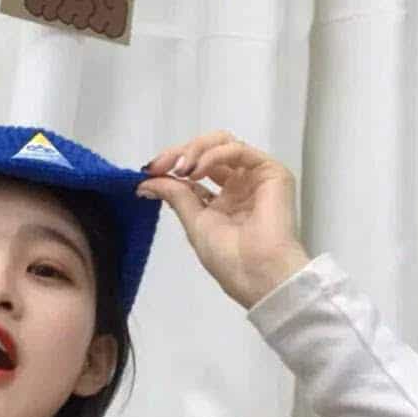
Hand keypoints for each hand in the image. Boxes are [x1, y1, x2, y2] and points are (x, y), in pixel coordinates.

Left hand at [136, 130, 310, 307]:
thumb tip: (146, 181)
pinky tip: (198, 171)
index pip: (195, 169)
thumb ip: (174, 196)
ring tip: (181, 169)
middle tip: (161, 165)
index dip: (171, 165)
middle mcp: (240, 185)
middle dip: (180, 153)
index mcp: (223, 200)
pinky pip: (239, 150)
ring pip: (223, 143)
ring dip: (195, 151)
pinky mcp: (271, 172)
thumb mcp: (194, 223)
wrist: (257, 273)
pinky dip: (214, 155)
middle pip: (208, 150)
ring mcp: (255, 177)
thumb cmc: (229, 258)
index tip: (148, 171)